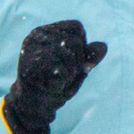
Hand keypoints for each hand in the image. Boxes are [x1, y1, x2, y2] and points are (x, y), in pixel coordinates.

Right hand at [1, 19, 106, 133]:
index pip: (76, 27)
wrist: (32, 106)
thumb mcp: (76, 67)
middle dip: (79, 61)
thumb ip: (89, 56)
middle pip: (75, 41)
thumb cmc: (54, 83)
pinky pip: (62, 71)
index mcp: (44, 31)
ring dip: (72, 72)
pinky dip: (64, 81)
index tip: (73, 61)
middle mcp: (35, 37)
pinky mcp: (30, 69)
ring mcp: (31, 53)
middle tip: (66, 74)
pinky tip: (54, 86)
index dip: (83, 45)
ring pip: (68, 56)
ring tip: (60, 80)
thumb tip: (104, 46)